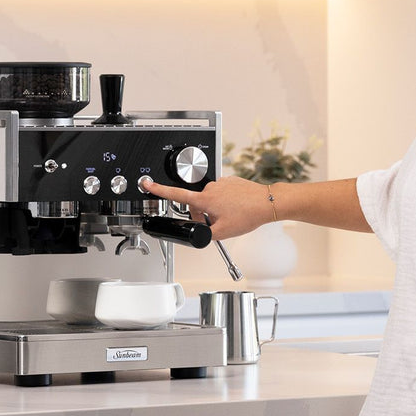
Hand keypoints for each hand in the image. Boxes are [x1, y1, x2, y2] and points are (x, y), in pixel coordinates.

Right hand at [142, 176, 272, 239]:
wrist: (267, 203)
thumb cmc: (248, 215)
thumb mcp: (223, 233)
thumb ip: (204, 234)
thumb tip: (198, 233)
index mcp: (205, 200)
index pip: (176, 195)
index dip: (159, 190)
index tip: (148, 184)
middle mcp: (211, 188)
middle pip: (196, 203)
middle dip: (202, 214)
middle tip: (216, 223)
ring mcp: (221, 183)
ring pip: (209, 199)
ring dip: (214, 208)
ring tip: (230, 215)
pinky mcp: (230, 181)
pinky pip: (221, 193)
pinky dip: (225, 202)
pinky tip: (236, 208)